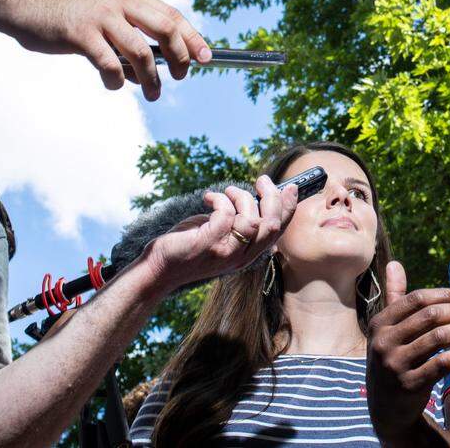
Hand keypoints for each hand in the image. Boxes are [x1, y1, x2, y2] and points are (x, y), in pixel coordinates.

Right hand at [5, 0, 211, 100]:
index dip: (193, 38)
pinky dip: (117, 81)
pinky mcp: (81, 34)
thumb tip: (156, 68)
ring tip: (153, 94)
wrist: (27, 5)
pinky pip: (110, 65)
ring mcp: (101, 17)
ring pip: (141, 52)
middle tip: (180, 77)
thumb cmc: (72, 16)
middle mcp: (121, 2)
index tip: (206, 58)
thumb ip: (132, 35)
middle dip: (180, 57)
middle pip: (166, 30)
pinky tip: (114, 84)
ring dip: (151, 79)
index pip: (172, 16)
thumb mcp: (108, 15)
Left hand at [145, 175, 296, 290]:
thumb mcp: (220, 235)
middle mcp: (241, 257)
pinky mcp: (210, 244)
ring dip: (242, 196)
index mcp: (247, 255)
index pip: (277, 232)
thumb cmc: (188, 246)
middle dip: (272, 198)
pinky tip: (209, 198)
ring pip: (251, 219)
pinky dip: (220, 199)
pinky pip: (226, 214)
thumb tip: (256, 197)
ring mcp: (226, 252)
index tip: (290, 187)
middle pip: (270, 225)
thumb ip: (239, 222)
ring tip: (228, 191)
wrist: (159, 268)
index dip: (287, 208)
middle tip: (262, 180)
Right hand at [366, 261, 449, 445]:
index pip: (416, 300)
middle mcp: (383, 342)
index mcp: (379, 324)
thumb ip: (394, 296)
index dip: (443, 295)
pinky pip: (442, 364)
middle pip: (429, 317)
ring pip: (438, 339)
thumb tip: (394, 263)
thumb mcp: (387, 330)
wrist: (386, 409)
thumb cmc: (393, 359)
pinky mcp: (409, 385)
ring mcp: (395, 365)